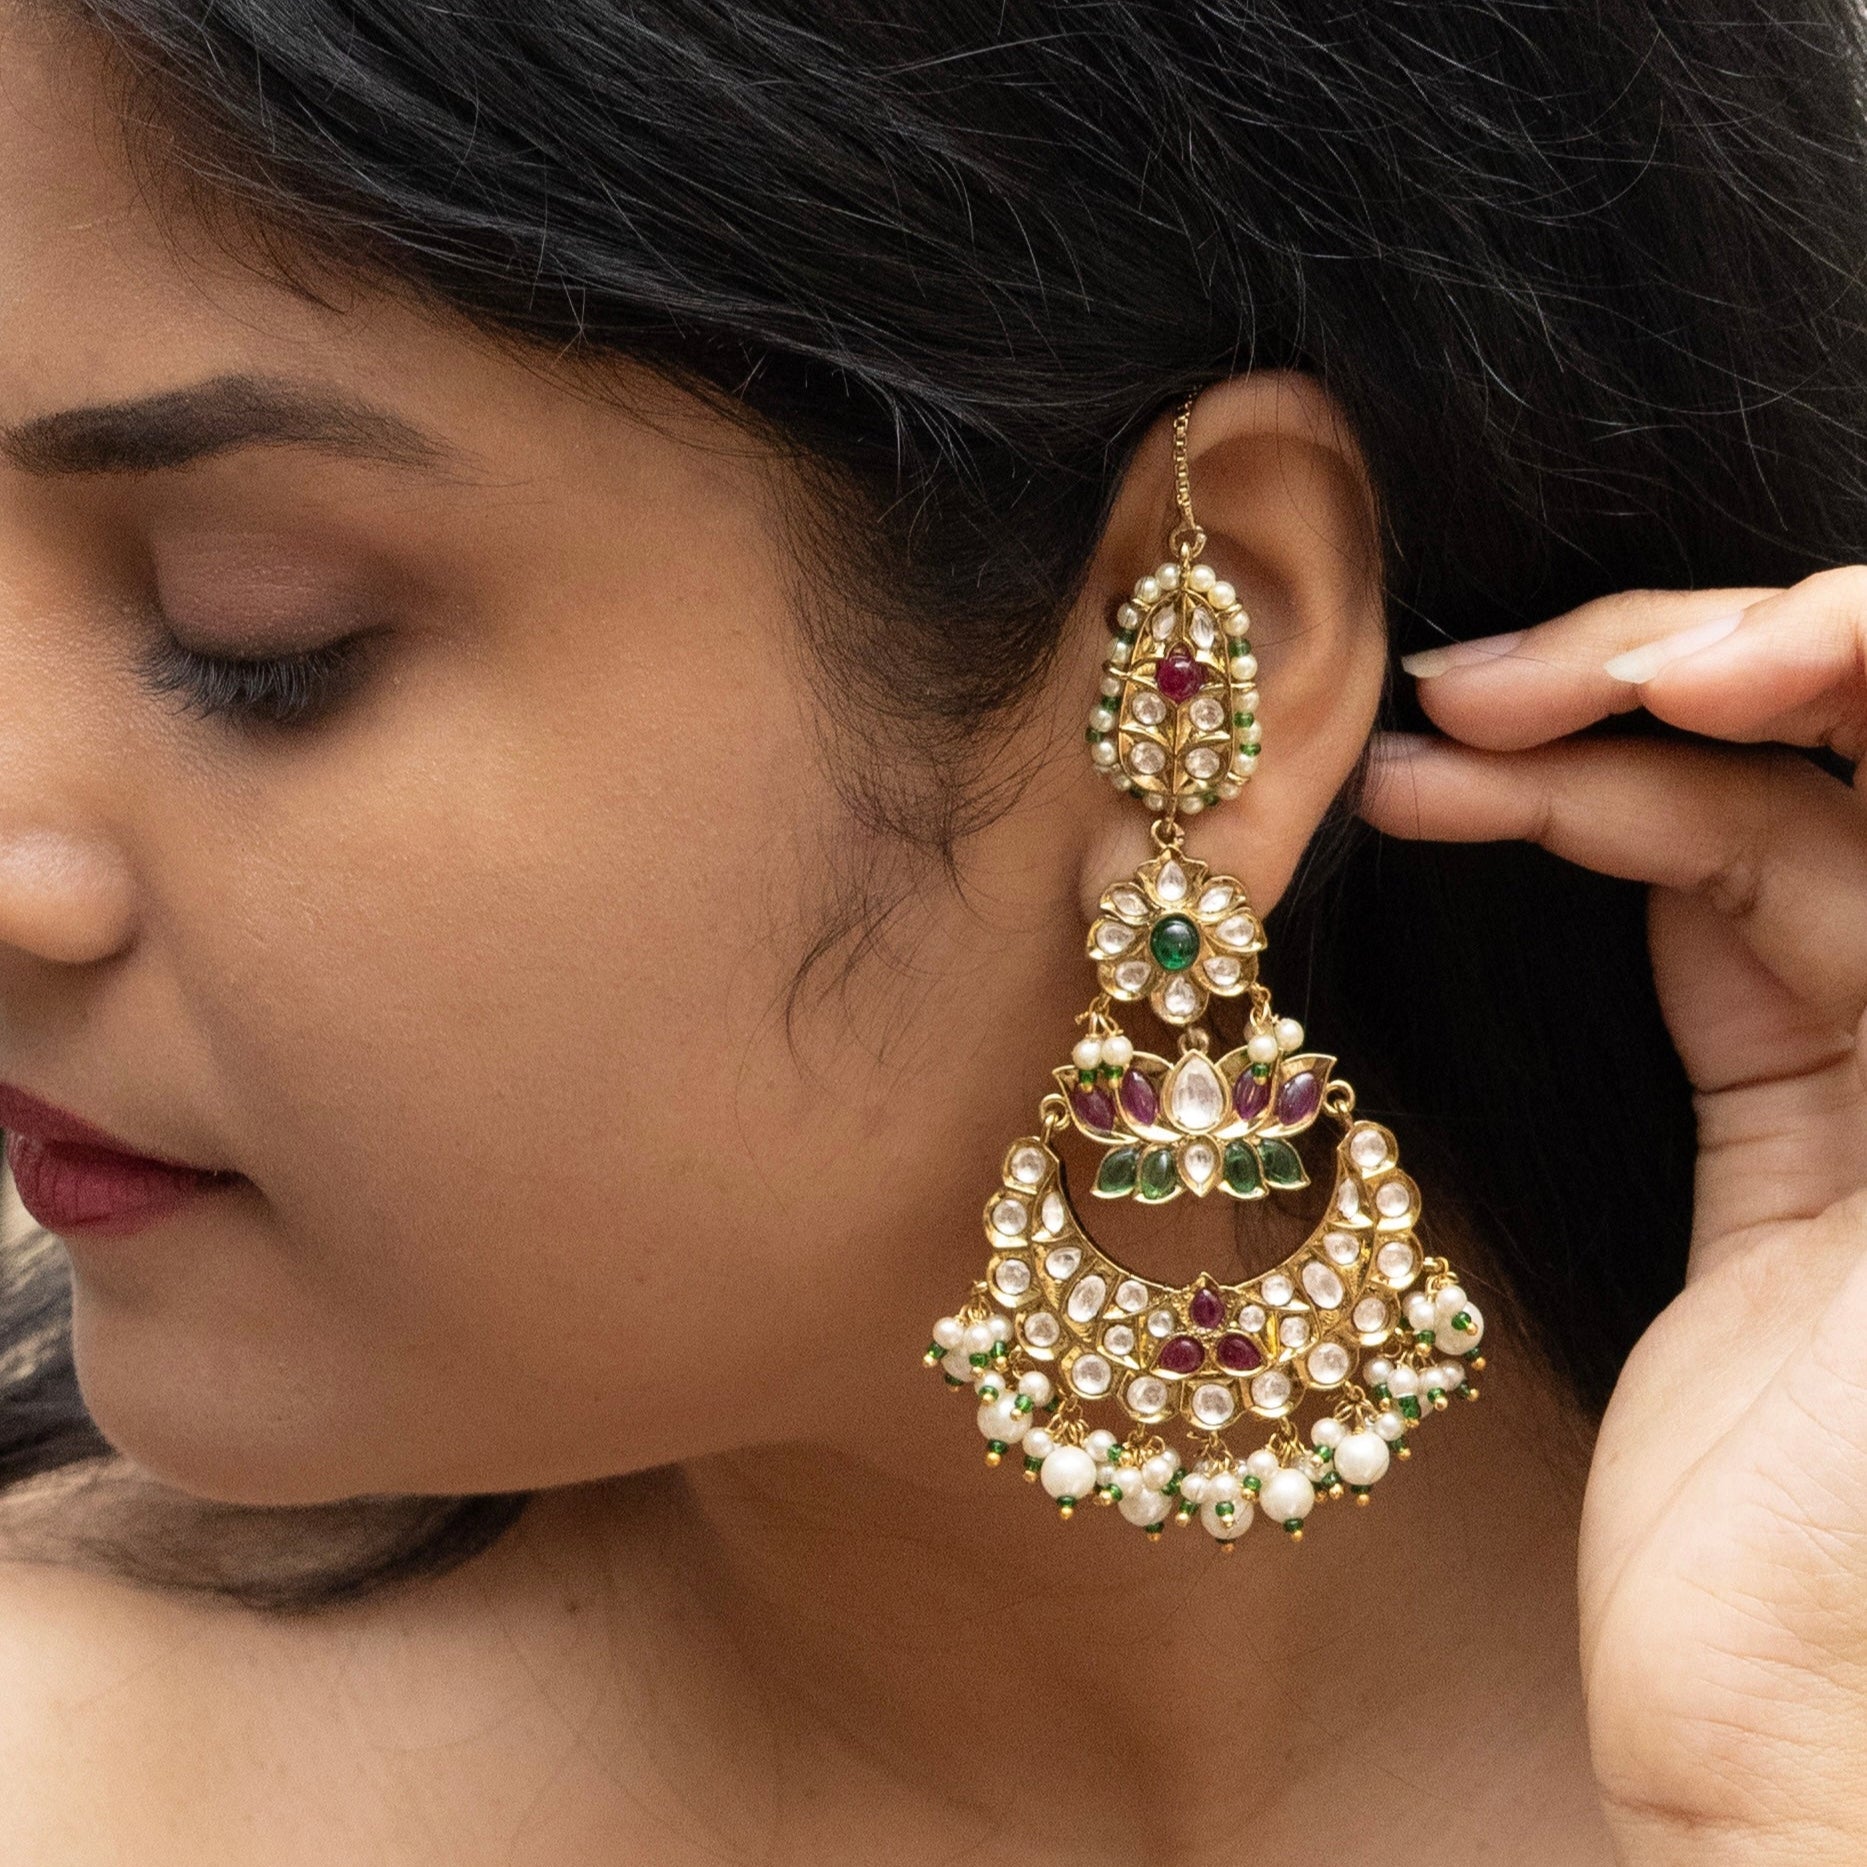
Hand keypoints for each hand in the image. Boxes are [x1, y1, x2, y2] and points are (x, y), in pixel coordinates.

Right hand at [1365, 570, 1866, 1864]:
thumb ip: (1860, 968)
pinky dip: (1574, 853)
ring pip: (1751, 821)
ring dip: (1584, 761)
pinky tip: (1470, 808)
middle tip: (1502, 683)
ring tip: (1435, 738)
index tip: (1691, 679)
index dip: (1847, 655)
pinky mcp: (1785, 1108)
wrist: (1804, 1757)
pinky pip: (1694, 922)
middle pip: (1858, 753)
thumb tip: (1852, 693)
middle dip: (1678, 680)